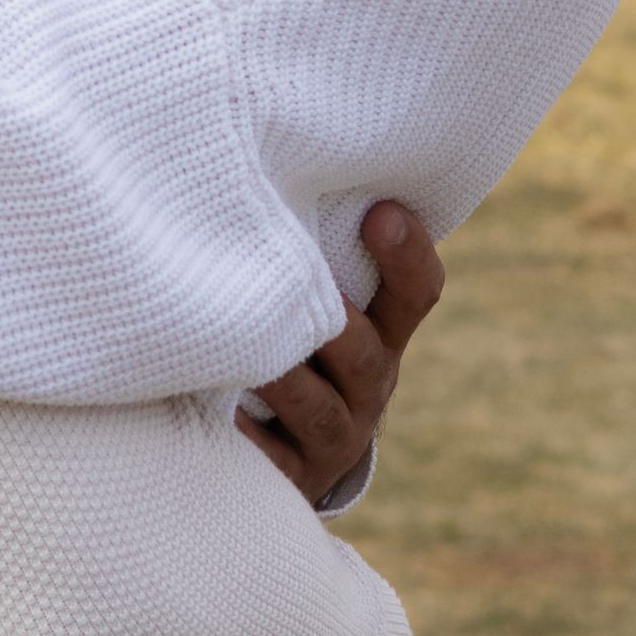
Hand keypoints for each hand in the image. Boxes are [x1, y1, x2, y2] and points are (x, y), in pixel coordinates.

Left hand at [237, 200, 443, 503]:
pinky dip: (246, 440)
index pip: (417, 292)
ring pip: (320, 409)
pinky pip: (271, 463)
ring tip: (250, 355)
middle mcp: (368, 385)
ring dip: (284, 377)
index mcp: (381, 331)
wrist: (289, 454)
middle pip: (366, 354)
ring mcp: (333, 437)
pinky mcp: (291, 478)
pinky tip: (217, 416)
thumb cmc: (294, 343)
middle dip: (336, 324)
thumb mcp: (316, 298)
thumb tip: (265, 157)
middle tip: (304, 292)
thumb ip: (307, 246)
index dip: (408, 255)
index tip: (381, 211)